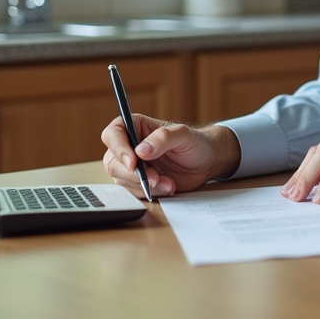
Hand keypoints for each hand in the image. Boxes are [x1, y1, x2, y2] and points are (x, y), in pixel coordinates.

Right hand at [101, 115, 238, 197]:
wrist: (206, 162)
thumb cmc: (195, 142)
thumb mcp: (183, 135)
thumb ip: (162, 138)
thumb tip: (141, 150)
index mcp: (136, 126)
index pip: (113, 134)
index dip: (118, 149)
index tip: (133, 163)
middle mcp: (130, 146)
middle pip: (113, 162)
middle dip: (134, 174)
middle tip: (156, 177)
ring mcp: (133, 166)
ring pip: (122, 180)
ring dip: (145, 185)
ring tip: (168, 181)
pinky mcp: (140, 182)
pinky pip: (134, 192)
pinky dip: (151, 192)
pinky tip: (168, 186)